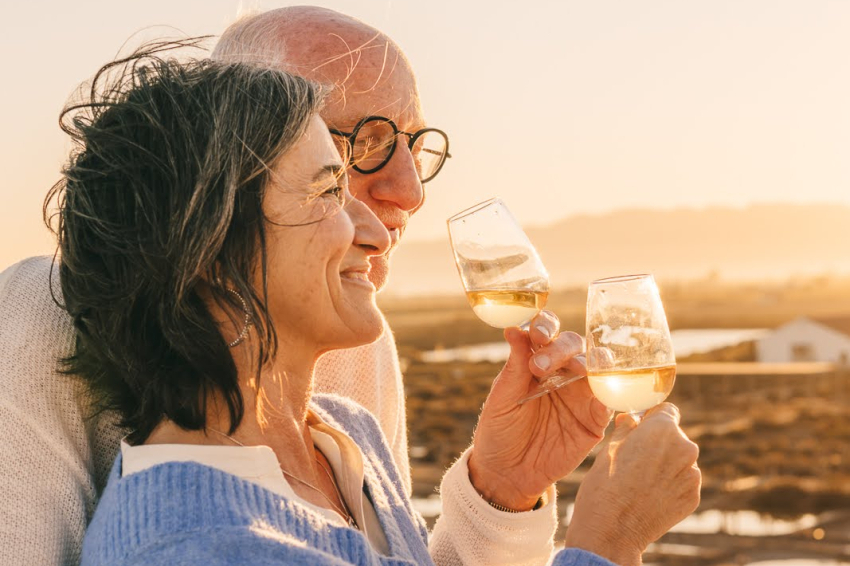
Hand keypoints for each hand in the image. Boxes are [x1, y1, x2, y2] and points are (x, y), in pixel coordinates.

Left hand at [467, 310, 612, 510]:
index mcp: (537, 360)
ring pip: (597, 367)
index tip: (536, 334)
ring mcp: (581, 394)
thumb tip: (513, 329)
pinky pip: (609, 402)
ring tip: (577, 370)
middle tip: (540, 368)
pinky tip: (601, 393)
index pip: (547, 333)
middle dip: (561, 350)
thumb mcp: (502, 398)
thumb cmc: (499, 430)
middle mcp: (563, 371)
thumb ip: (514, 366)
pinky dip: (609, 394)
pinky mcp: (595, 420)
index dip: (546, 326)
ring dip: (590, 364)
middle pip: (574, 345)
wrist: (506, 473)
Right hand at [564, 403, 700, 565]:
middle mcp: (685, 448)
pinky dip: (670, 484)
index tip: (640, 428)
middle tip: (635, 458)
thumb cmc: (604, 485)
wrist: (612, 531)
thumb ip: (627, 428)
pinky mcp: (693, 497)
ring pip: (679, 460)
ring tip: (641, 480)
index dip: (651, 418)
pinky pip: (682, 481)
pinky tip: (650, 494)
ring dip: (665, 464)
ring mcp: (692, 474)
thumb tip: (631, 418)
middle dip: (658, 442)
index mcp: (663, 429)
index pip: (666, 410)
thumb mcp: (608, 448)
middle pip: (674, 436)